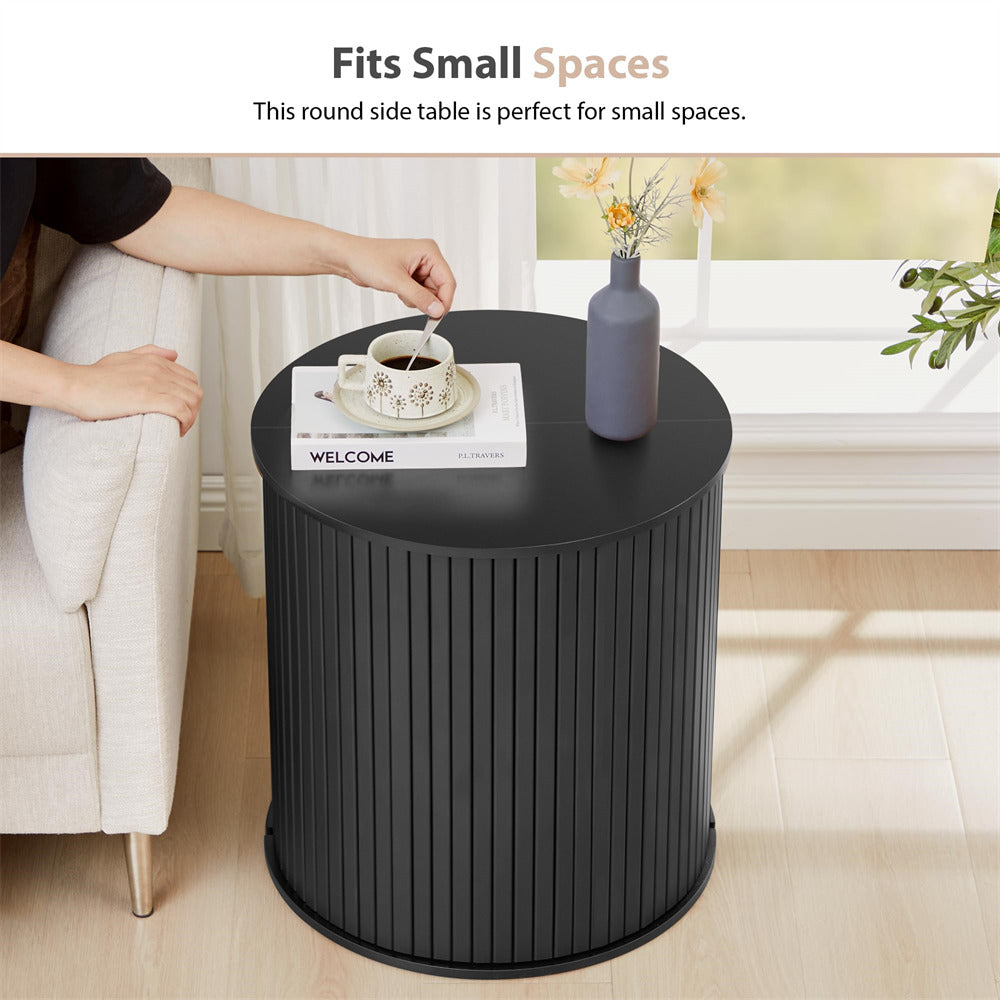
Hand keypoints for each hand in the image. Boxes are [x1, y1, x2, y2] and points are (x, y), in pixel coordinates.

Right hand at [66, 345, 202, 435]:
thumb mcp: (124, 356)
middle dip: (193, 410)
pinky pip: (181, 410)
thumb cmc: (95, 376)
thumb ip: (150, 352)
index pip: (190, 379)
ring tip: (179, 429)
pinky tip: (176, 430)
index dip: (190, 398)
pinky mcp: (147, 398)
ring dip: (190, 419)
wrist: (75, 385)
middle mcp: (158, 370)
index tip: (180, 411)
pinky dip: (185, 422)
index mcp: (155, 360)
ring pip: (191, 402)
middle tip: (181, 423)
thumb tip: (175, 354)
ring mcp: (154, 383)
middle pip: (195, 392)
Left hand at [344, 236, 456, 317]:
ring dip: (417, 299)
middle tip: (410, 300)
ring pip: (430, 294)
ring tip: (399, 290)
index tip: (438, 315)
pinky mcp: (411, 275)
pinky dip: (410, 298)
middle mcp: (426, 258)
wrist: (349, 258)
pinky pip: (420, 294)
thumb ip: (419, 297)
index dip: (444, 301)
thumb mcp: (396, 281)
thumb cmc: (368, 258)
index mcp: (428, 251)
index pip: (448, 281)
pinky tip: (397, 290)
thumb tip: (437, 310)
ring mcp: (419, 267)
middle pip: (440, 289)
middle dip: (426, 300)